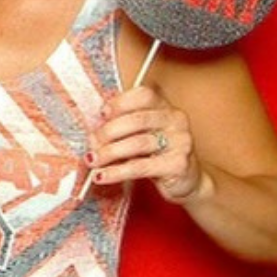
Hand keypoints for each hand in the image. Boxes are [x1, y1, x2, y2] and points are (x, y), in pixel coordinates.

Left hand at [86, 86, 208, 202]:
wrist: (185, 181)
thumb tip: (93, 129)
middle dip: (108, 132)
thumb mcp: (143, 134)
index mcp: (166, 107)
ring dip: (109, 153)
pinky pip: (140, 167)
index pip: (144, 95)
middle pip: (137, 119)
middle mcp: (176, 121)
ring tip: (92, 161)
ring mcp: (180, 142)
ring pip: (137, 143)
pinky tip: (102, 176)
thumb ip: (124, 125)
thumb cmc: (158, 155)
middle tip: (91, 143)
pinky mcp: (178, 165)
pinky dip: (117, 172)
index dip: (121, 102)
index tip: (102, 113)